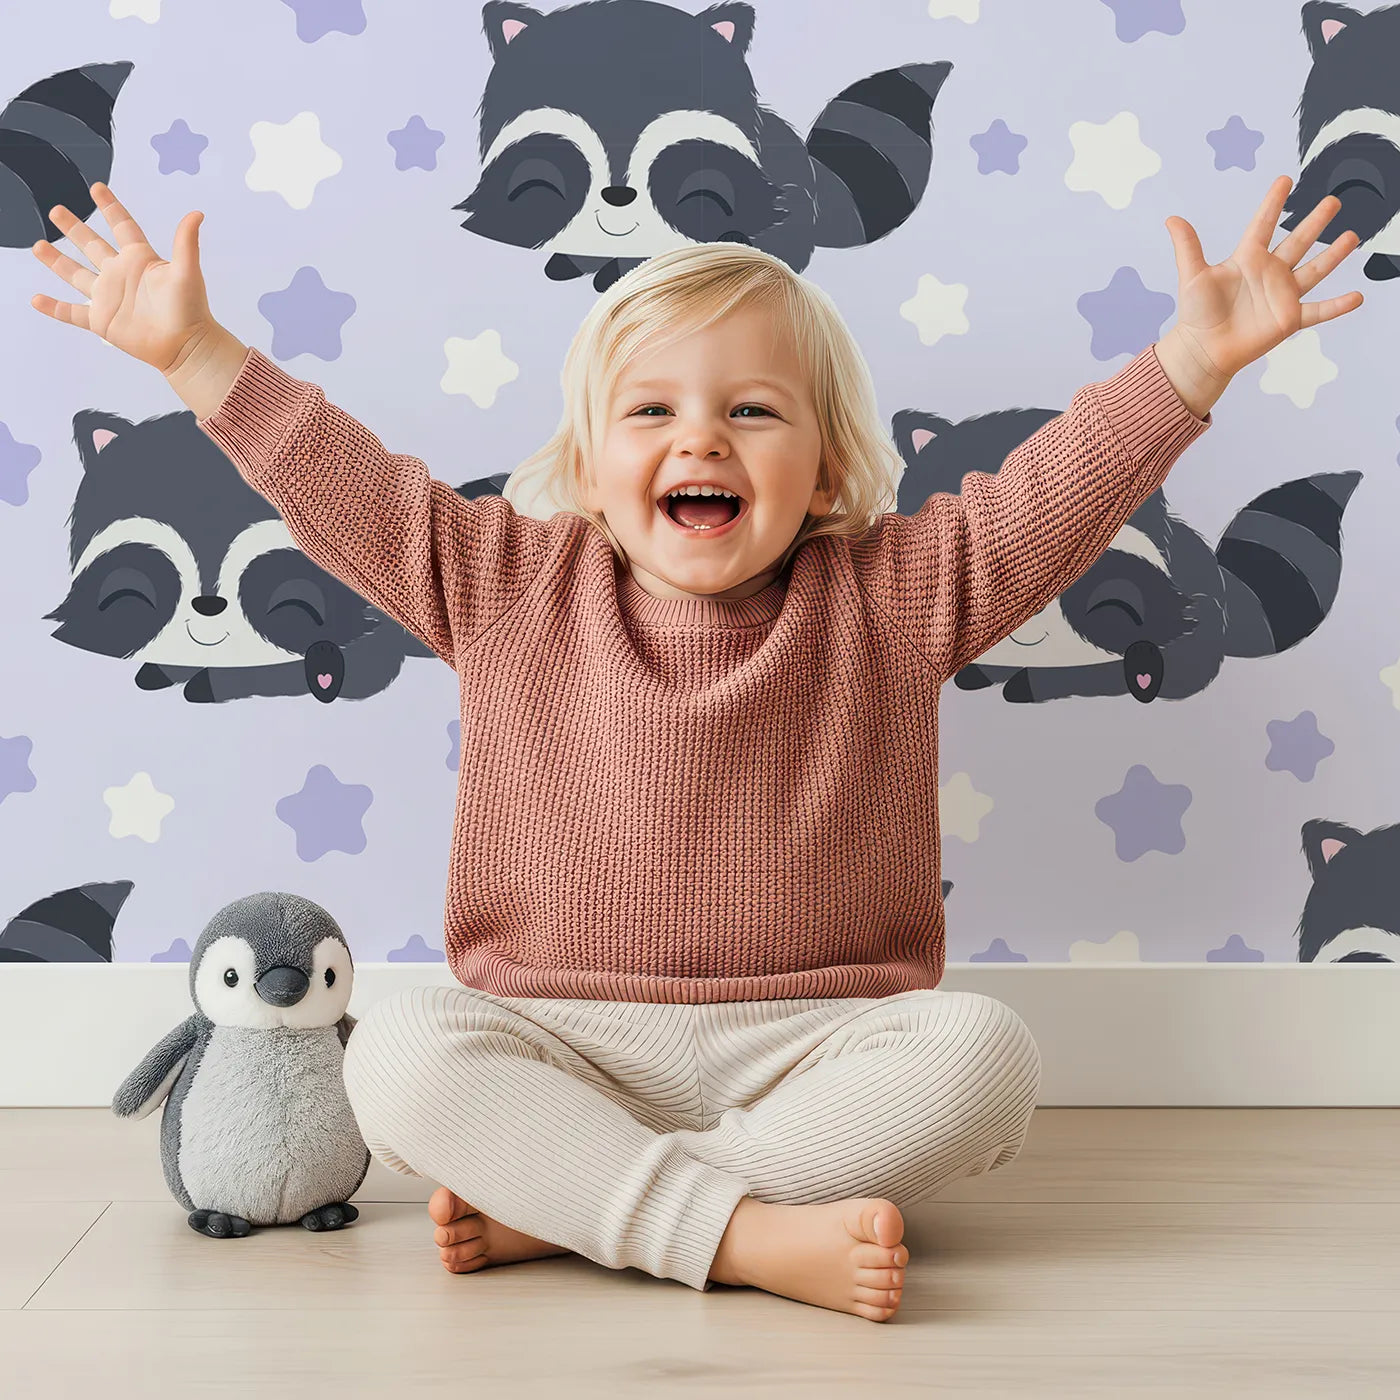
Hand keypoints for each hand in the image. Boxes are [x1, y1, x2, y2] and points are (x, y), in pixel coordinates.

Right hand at [29, 181, 218, 376]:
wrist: (185, 347)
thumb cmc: (191, 310)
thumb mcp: (187, 272)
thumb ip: (186, 242)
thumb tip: (197, 214)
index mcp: (140, 259)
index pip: (122, 226)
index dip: (110, 207)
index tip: (97, 188)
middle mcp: (121, 275)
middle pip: (91, 245)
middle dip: (73, 228)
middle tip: (56, 211)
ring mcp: (109, 298)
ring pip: (75, 275)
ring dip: (56, 261)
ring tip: (38, 245)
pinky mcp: (102, 321)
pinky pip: (71, 313)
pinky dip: (54, 307)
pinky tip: (37, 299)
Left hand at [1157, 175, 1364, 416]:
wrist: (1202, 350)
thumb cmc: (1196, 313)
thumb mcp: (1192, 276)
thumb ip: (1187, 247)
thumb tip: (1172, 219)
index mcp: (1247, 258)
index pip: (1264, 224)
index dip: (1274, 202)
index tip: (1285, 180)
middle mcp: (1269, 273)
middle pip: (1298, 241)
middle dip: (1315, 221)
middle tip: (1333, 201)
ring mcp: (1282, 295)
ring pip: (1314, 270)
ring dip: (1334, 254)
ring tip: (1352, 236)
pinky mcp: (1288, 319)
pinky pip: (1319, 311)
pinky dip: (1338, 306)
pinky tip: (1358, 296)